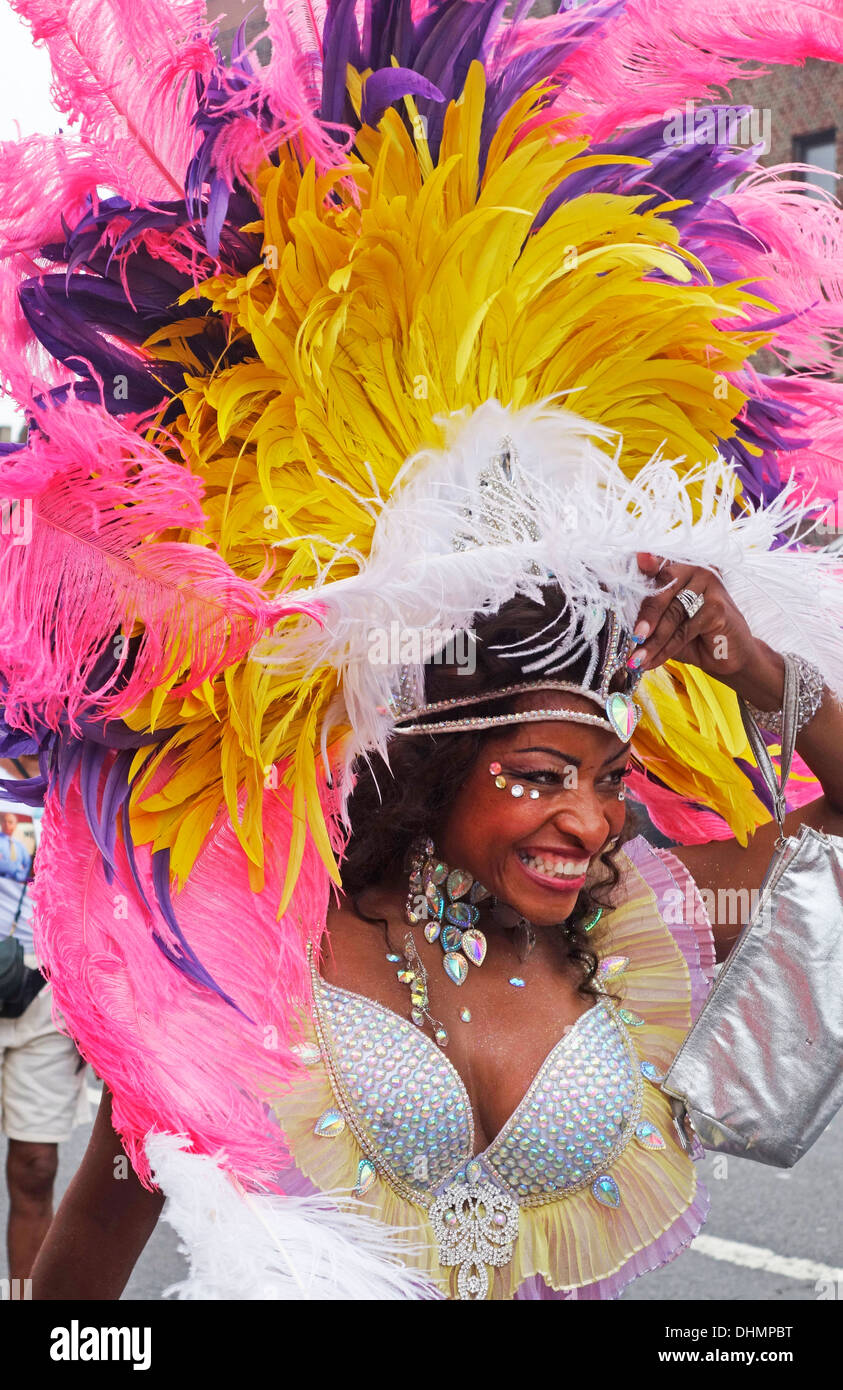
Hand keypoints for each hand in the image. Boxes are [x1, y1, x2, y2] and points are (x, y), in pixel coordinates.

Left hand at [629, 553, 760, 680]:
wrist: (727, 657)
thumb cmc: (692, 636)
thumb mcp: (665, 622)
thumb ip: (646, 611)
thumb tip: (616, 616)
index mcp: (681, 565)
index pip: (656, 566)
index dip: (643, 565)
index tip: (635, 559)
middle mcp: (696, 568)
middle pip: (663, 588)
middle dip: (645, 617)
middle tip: (632, 639)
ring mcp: (710, 584)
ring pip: (672, 614)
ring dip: (652, 641)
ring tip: (636, 659)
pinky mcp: (718, 606)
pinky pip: (684, 629)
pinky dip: (666, 649)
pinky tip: (653, 661)